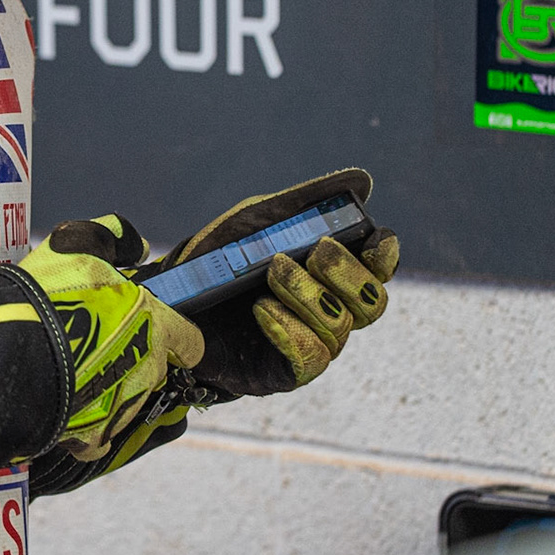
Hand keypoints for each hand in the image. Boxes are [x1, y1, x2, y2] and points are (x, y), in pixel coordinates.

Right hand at [7, 214, 204, 461]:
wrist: (8, 356)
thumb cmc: (47, 299)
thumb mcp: (76, 245)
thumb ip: (113, 238)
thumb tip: (139, 246)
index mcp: (155, 327)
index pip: (190, 340)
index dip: (172, 333)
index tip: (148, 328)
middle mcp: (149, 372)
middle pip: (155, 369)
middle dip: (133, 358)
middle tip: (95, 343)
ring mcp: (123, 408)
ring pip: (127, 399)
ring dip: (107, 387)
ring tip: (70, 370)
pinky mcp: (95, 437)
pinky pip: (97, 430)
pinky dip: (82, 419)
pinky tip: (60, 400)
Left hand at [147, 170, 397, 399]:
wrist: (169, 300)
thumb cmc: (219, 259)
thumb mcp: (257, 221)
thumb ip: (306, 203)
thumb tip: (362, 181)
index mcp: (329, 274)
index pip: (379, 270)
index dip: (385, 257)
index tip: (373, 240)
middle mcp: (329, 311)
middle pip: (372, 303)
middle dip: (347, 274)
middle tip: (315, 252)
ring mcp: (311, 343)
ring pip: (340, 326)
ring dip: (308, 294)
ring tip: (271, 272)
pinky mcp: (286, 372)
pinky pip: (311, 356)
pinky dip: (290, 327)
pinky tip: (262, 308)